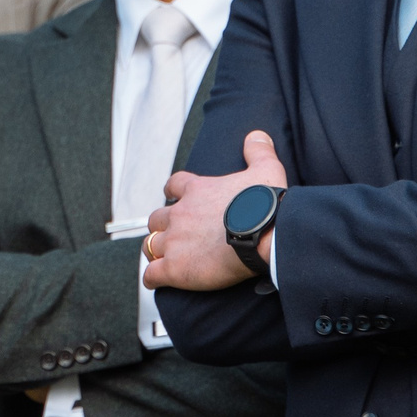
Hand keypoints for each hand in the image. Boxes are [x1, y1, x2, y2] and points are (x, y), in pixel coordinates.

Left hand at [143, 131, 288, 292]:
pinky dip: (152, 278)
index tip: (174, 197)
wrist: (264, 234)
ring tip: (163, 259)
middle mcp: (180, 214)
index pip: (173, 186)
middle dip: (162, 227)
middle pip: (156, 219)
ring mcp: (175, 242)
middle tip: (174, 236)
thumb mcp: (266, 169)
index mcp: (197, 191)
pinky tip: (157, 281)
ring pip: (150, 245)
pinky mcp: (175, 268)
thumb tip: (257, 135)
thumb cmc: (265, 204)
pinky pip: (151, 274)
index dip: (173, 192)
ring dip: (155, 251)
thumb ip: (258, 150)